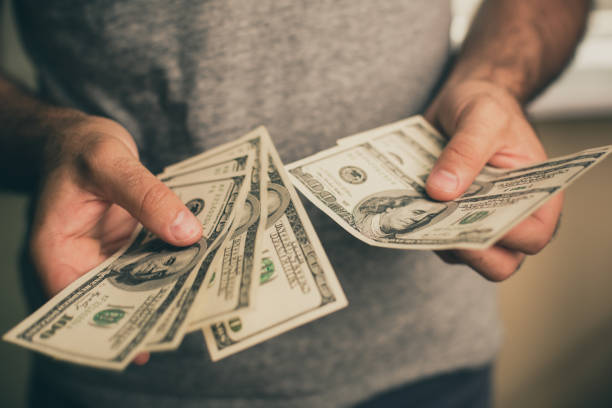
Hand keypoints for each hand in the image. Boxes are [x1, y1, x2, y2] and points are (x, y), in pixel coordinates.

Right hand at [29, 114, 201, 364]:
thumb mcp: (110, 162)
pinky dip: (173, 264)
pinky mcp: (126, 245)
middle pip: (113, 298)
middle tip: (190, 321)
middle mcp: (79, 261)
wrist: (82, 135)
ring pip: (137, 283)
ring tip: (204, 301)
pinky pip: (151, 261)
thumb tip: (188, 233)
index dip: (111, 324)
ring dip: (167, 289)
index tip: (147, 341)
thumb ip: (147, 195)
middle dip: (149, 310)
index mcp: (57, 249)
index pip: (76, 303)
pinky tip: (202, 268)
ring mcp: (105, 255)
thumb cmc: (81, 147)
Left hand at [424, 80, 562, 280]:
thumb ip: (465, 152)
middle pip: (497, 262)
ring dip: (435, 237)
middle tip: (435, 222)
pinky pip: (432, 237)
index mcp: (538, 195)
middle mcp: (510, 217)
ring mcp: (476, 222)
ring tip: (412, 210)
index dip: (507, 237)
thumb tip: (442, 191)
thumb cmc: (487, 105)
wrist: (462, 100)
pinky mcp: (447, 220)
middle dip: (465, 248)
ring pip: (459, 254)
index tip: (472, 219)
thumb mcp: (481, 117)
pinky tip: (402, 204)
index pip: (532, 236)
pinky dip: (418, 226)